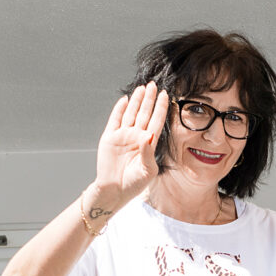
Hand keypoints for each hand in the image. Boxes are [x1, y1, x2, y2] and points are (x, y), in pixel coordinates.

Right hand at [93, 83, 167, 210]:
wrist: (114, 190)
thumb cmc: (134, 183)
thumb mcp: (147, 171)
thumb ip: (148, 153)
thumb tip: (148, 135)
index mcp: (148, 143)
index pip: (156, 121)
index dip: (160, 108)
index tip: (165, 95)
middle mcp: (136, 136)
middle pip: (144, 113)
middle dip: (149, 99)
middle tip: (153, 84)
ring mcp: (123, 136)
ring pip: (131, 113)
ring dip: (136, 101)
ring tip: (141, 88)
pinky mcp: (110, 137)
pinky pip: (115, 120)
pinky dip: (119, 109)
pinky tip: (125, 99)